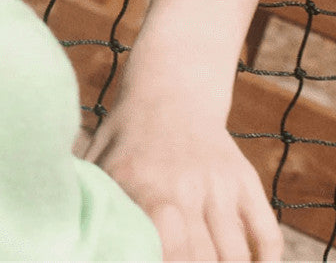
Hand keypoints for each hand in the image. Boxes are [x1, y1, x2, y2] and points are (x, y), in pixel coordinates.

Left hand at [87, 97, 280, 261]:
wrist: (170, 90)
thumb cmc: (125, 138)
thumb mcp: (98, 161)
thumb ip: (87, 202)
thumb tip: (69, 239)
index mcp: (140, 183)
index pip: (165, 249)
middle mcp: (183, 183)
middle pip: (202, 259)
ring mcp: (218, 182)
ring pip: (233, 255)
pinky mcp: (244, 179)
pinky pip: (266, 234)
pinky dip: (264, 261)